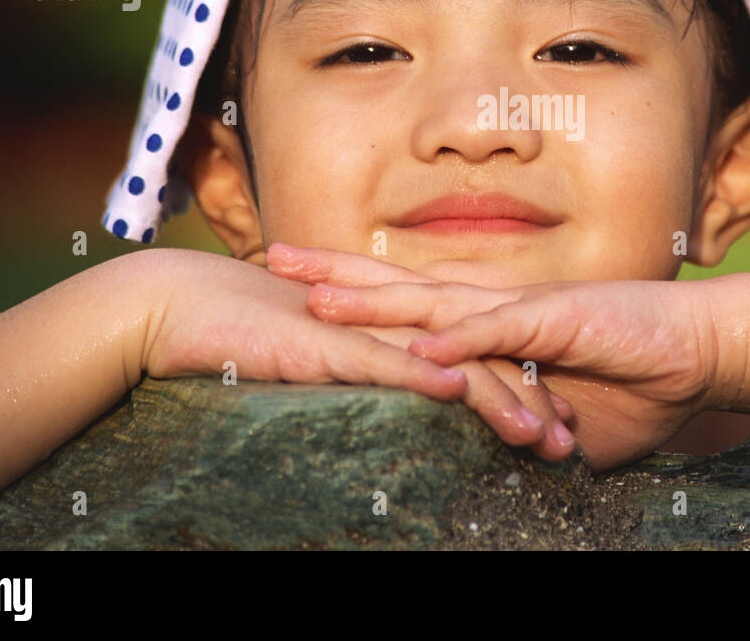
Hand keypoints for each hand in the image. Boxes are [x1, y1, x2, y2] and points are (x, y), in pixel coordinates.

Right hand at [143, 248, 573, 459]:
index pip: (470, 363)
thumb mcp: (322, 372)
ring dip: (497, 400)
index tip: (554, 427)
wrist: (182, 308)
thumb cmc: (245, 342)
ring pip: (446, 365)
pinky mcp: (327, 342)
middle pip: (475, 363)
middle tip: (568, 440)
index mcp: (394, 333)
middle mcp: (389, 327)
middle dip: (527, 401)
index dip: (516, 392)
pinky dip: (422, 375)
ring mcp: (361, 331)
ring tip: (539, 436)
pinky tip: (456, 392)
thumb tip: (402, 419)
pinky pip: (383, 360)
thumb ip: (365, 387)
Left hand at [266, 244, 721, 470]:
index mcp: (493, 321)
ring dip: (376, 303)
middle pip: (402, 285)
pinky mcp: (560, 322)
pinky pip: (502, 331)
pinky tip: (418, 343)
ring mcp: (524, 310)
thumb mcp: (561, 415)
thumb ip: (520, 422)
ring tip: (317, 301)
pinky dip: (461, 339)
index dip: (354, 290)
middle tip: (272, 257)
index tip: (298, 285)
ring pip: (436, 300)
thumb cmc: (636, 381)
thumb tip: (501, 451)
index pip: (409, 301)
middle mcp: (498, 306)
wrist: (697, 351)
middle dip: (335, 273)